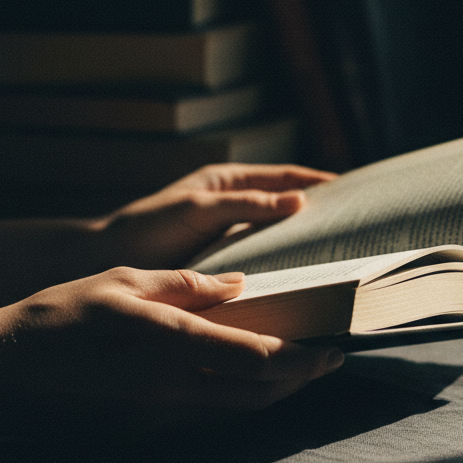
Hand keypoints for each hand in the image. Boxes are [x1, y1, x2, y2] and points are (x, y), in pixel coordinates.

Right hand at [0, 266, 343, 435]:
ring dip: (273, 398)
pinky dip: (236, 407)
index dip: (304, 359)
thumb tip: (237, 286)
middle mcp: (172, 388)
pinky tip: (243, 390)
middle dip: (301, 381)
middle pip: (259, 394)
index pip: (259, 357)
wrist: (1, 372)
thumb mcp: (124, 281)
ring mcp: (157, 418)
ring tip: (297, 377)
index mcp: (171, 342)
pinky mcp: (142, 435)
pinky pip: (205, 423)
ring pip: (236, 414)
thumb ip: (186, 285)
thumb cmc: (60, 315)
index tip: (332, 350)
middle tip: (328, 363)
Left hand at [90, 163, 335, 268]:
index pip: (286, 176)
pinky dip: (282, 269)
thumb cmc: (148, 227)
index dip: (319, 181)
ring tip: (338, 260)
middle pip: (287, 206)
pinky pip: (262, 262)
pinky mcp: (222, 264)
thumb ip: (246, 204)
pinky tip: (300, 286)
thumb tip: (299, 200)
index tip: (355, 190)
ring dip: (303, 246)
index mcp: (228, 182)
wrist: (106, 260)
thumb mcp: (199, 208)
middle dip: (319, 214)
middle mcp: (233, 206)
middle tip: (357, 228)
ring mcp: (229, 235)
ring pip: (277, 237)